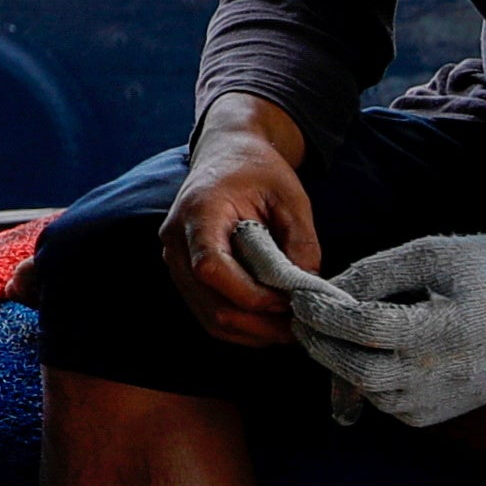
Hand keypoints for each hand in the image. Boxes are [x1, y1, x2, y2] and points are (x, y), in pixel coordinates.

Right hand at [162, 108, 320, 350]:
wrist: (227, 153)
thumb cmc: (258, 169)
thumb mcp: (291, 197)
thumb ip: (301, 242)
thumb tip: (310, 289)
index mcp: (198, 212)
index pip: (211, 269)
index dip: (252, 295)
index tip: (290, 301)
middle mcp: (176, 241)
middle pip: (211, 304)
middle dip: (260, 324)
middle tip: (302, 328)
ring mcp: (175, 261)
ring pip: (210, 318)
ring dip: (253, 333)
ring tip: (292, 330)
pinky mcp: (185, 276)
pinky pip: (209, 314)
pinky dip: (243, 327)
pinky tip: (273, 324)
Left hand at [286, 227, 485, 431]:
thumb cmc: (483, 265)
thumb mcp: (429, 253)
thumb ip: (373, 272)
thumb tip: (324, 294)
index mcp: (452, 325)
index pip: (369, 328)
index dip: (327, 316)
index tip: (303, 301)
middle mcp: (455, 371)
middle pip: (365, 372)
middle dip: (323, 347)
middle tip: (304, 324)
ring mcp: (457, 396)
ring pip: (378, 396)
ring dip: (345, 369)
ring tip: (333, 338)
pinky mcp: (457, 408)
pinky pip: (399, 410)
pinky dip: (375, 387)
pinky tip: (369, 359)